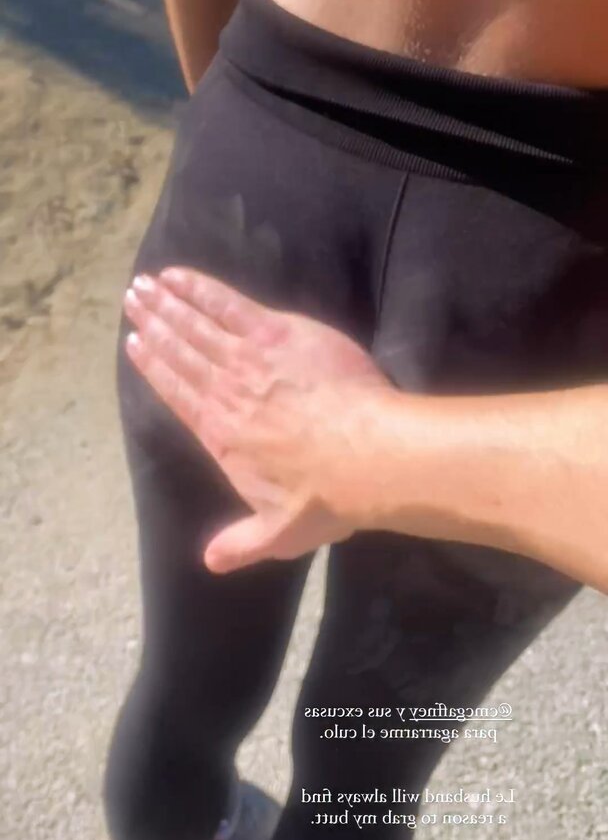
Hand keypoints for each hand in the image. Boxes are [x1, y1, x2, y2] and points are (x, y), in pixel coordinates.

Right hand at [123, 269, 391, 572]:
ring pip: (198, 325)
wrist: (369, 456)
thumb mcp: (278, 535)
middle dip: (154, 325)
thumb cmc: (325, 497)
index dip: (153, 367)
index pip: (176, 392)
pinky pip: (230, 305)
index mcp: (219, 434)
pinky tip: (183, 277)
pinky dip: (203, 289)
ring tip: (146, 284)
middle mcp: (225, 392)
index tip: (134, 345)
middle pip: (180, 351)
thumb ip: (241, 544)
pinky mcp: (279, 332)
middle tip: (131, 300)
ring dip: (169, 303)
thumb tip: (211, 562)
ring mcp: (250, 358)